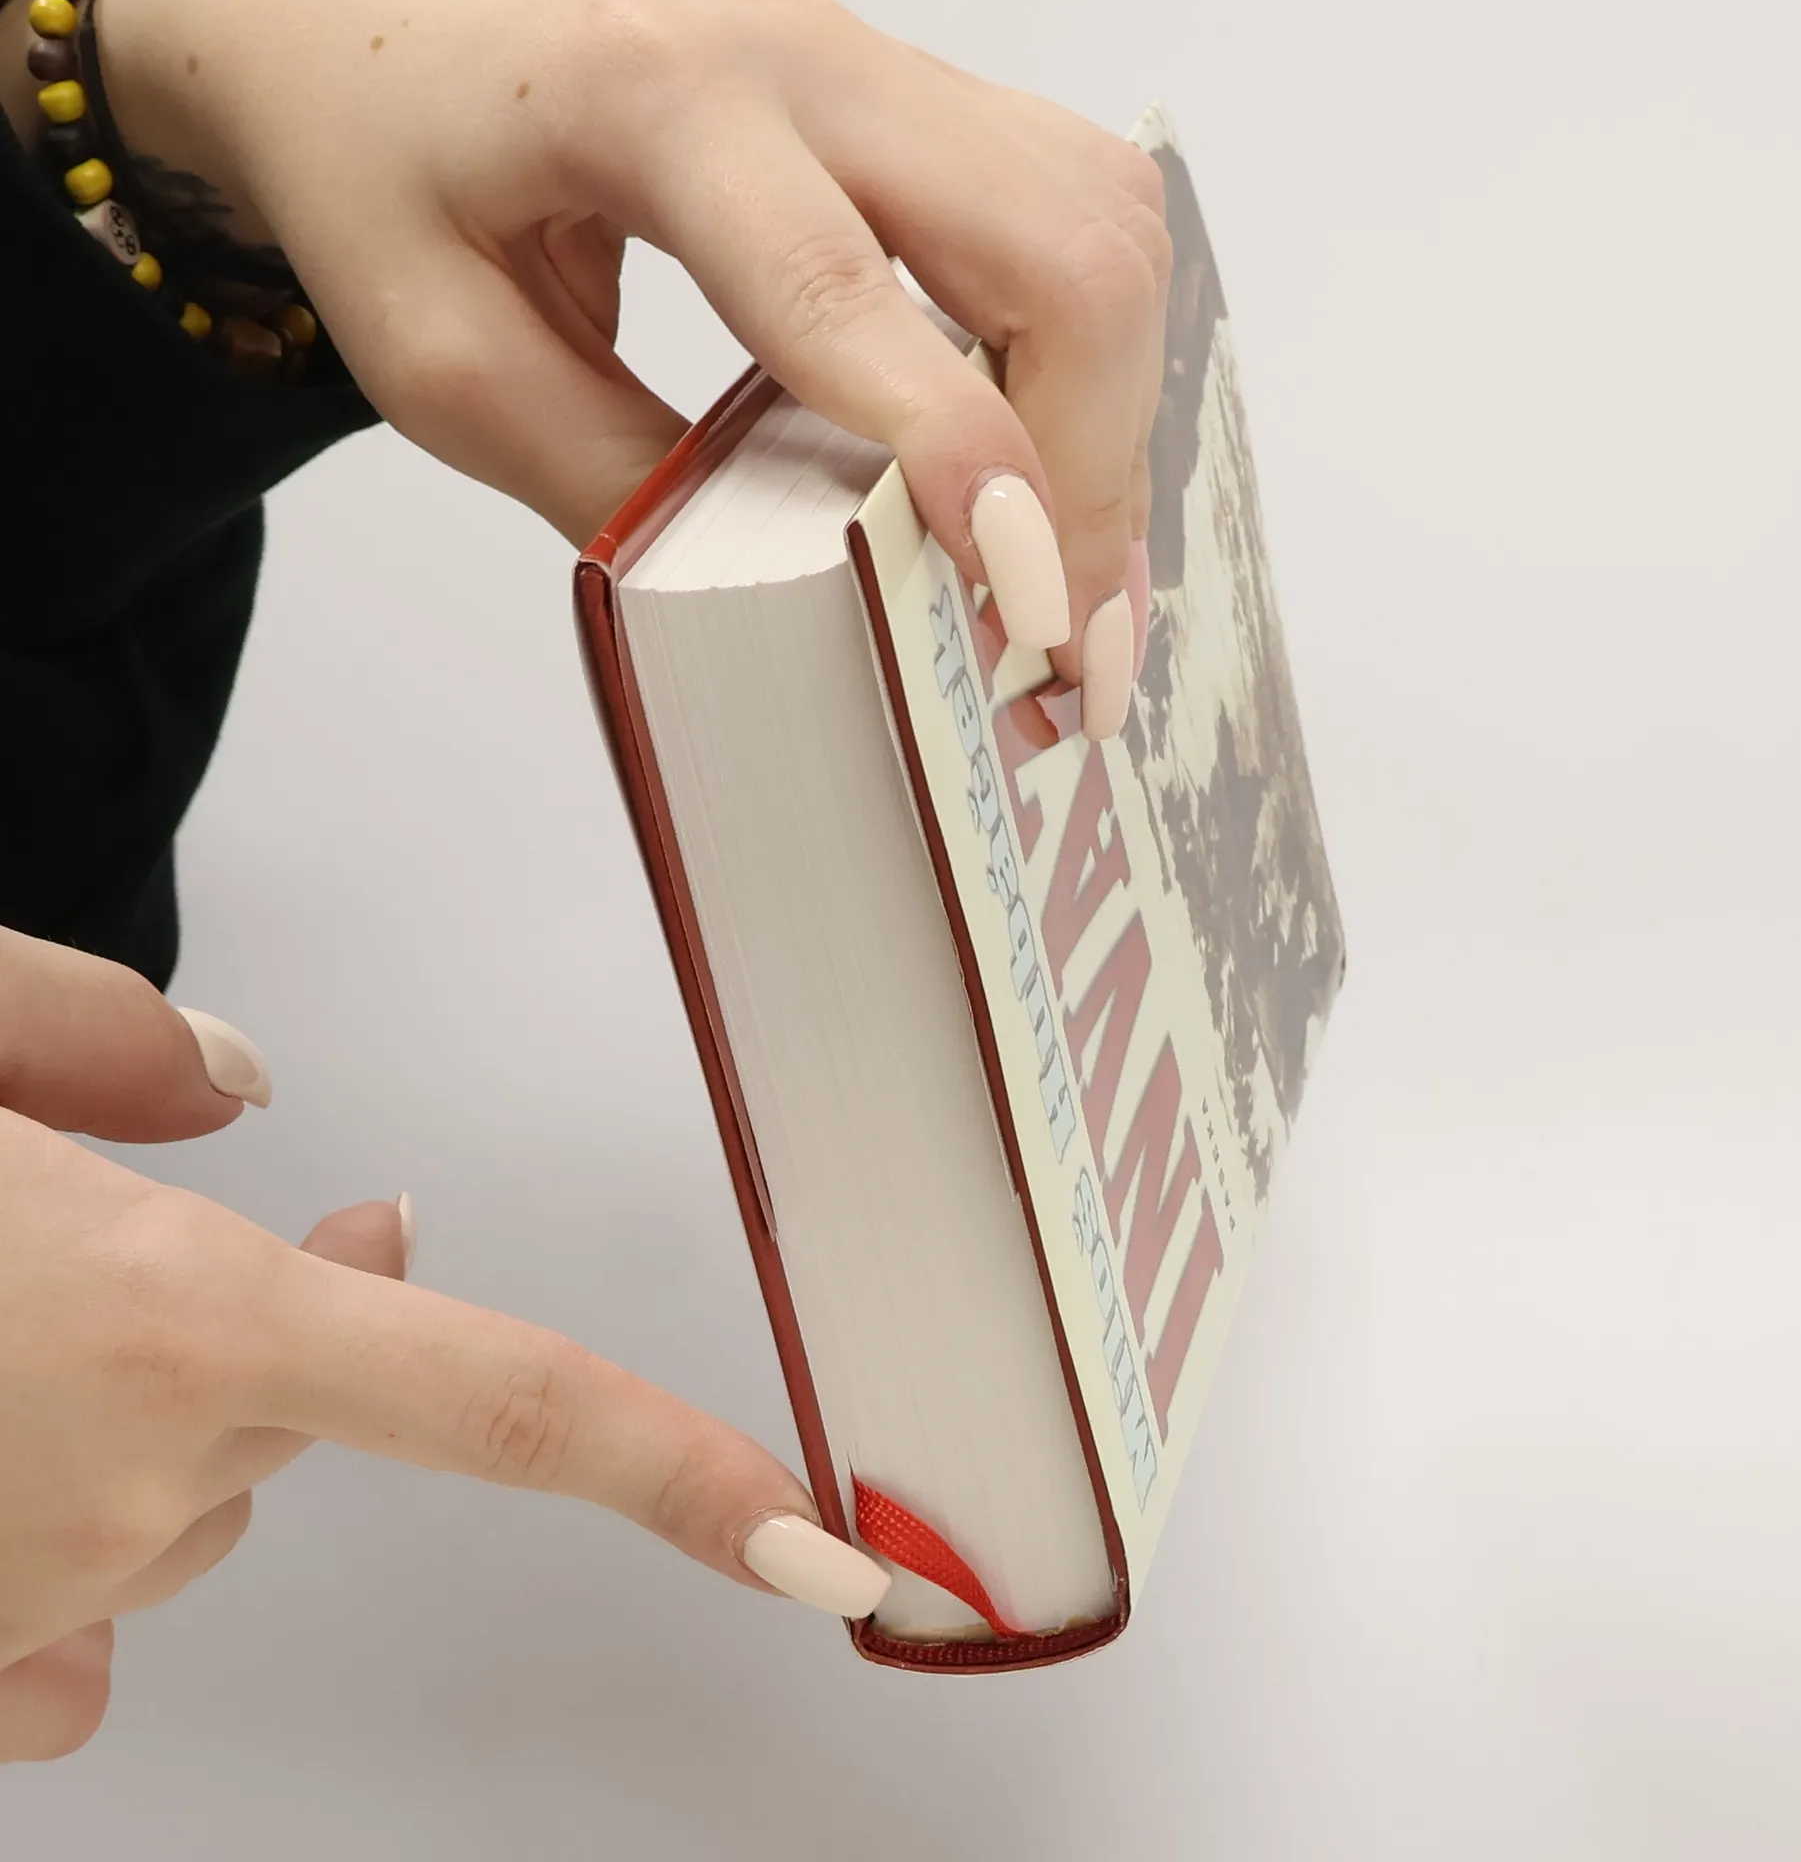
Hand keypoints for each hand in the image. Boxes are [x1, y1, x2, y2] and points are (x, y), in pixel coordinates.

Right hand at [0, 928, 886, 1762]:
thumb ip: (107, 1040)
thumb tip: (249, 1103)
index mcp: (169, 1313)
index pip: (507, 1408)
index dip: (692, 1484)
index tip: (839, 1565)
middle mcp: (124, 1486)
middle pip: (305, 1423)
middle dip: (306, 1334)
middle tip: (334, 1221)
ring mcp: (20, 1604)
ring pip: (180, 1512)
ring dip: (160, 1426)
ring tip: (30, 1322)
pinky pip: (68, 1638)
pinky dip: (64, 1545)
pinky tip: (5, 1471)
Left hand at [98, 0, 1164, 735]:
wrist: (372, 9)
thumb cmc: (383, 161)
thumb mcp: (441, 357)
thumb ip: (609, 480)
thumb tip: (791, 597)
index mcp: (653, 102)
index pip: (848, 289)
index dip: (961, 451)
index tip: (1028, 600)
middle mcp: (808, 62)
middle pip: (1058, 243)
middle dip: (1094, 466)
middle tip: (1069, 642)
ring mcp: (883, 71)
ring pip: (1104, 230)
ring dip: (1113, 424)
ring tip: (1071, 581)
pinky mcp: (920, 108)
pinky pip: (1076, 225)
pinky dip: (1093, 369)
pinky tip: (1051, 471)